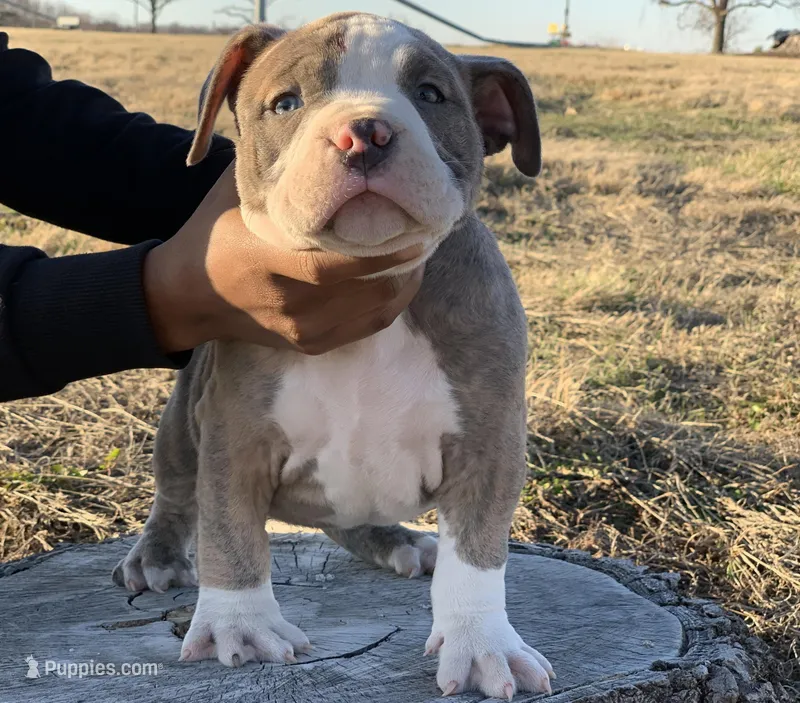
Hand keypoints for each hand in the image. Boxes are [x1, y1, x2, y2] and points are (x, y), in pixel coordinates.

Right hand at [143, 162, 423, 354]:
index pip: (340, 266)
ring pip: (377, 311)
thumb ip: (280, 169)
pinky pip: (367, 327)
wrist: (188, 295)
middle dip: (407, 262)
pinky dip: (390, 302)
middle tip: (425, 231)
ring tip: (416, 251)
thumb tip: (328, 135)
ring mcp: (304, 330)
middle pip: (370, 291)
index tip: (419, 228)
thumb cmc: (216, 230)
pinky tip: (398, 278)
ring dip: (404, 281)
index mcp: (270, 262)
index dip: (386, 251)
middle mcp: (292, 303)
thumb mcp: (238, 192)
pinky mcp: (312, 345)